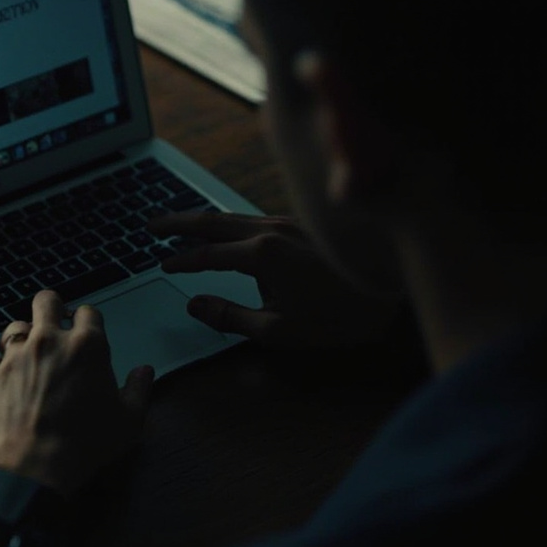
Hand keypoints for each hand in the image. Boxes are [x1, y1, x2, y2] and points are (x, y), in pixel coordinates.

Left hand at [0, 290, 151, 498]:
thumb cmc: (83, 446)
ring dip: (24, 337)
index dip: (89, 321)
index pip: (89, 312)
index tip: (87, 333)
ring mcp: (15, 357)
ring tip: (29, 355)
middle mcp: (48, 342)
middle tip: (55, 324)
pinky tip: (5, 380)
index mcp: (86, 347)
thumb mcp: (128, 422)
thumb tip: (144, 372)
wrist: (32, 469)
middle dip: (52, 308)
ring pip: (15, 326)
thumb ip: (139, 390)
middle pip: (46, 301)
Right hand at [147, 211, 401, 347]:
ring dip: (203, 219)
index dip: (180, 261)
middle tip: (151, 225)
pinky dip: (229, 221)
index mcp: (260, 254)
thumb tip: (194, 304)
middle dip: (178, 223)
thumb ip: (230, 317)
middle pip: (212, 221)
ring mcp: (289, 222)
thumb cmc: (339, 317)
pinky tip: (226, 229)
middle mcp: (271, 229)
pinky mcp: (303, 225)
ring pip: (233, 215)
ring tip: (180, 223)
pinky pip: (253, 216)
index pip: (206, 254)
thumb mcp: (278, 331)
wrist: (395, 294)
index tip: (162, 265)